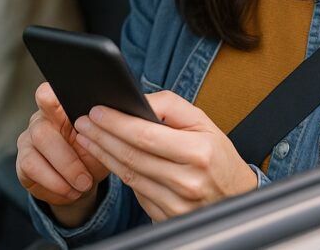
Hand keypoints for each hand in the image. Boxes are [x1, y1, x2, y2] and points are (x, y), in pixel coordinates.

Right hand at [16, 83, 110, 226]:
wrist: (82, 184)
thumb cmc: (93, 155)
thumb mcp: (103, 143)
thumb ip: (102, 130)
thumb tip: (115, 120)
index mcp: (63, 108)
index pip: (50, 94)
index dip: (52, 98)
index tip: (64, 108)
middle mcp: (42, 119)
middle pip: (43, 128)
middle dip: (67, 157)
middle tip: (86, 178)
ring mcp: (29, 139)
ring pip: (39, 148)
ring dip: (63, 171)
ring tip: (82, 185)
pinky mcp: (22, 161)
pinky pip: (31, 167)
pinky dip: (54, 183)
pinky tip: (69, 191)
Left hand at [73, 90, 257, 220]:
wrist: (236, 195)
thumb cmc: (217, 155)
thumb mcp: (203, 122)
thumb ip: (170, 106)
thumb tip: (137, 101)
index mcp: (198, 153)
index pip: (146, 135)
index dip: (116, 123)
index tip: (96, 111)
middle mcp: (187, 181)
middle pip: (132, 156)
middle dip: (101, 136)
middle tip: (83, 122)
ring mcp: (176, 204)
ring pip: (129, 175)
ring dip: (103, 155)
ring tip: (88, 138)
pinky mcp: (167, 217)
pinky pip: (136, 192)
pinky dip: (119, 173)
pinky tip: (107, 159)